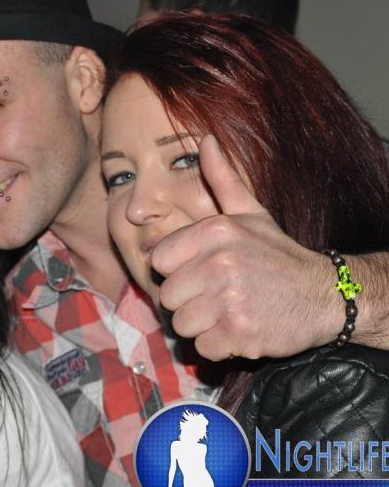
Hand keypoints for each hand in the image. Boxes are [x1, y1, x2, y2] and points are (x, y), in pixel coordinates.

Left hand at [151, 135, 336, 360]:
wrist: (326, 295)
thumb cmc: (278, 254)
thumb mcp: (250, 212)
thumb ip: (221, 179)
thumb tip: (205, 139)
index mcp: (214, 232)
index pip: (160, 261)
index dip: (177, 270)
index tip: (199, 271)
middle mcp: (219, 264)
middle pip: (167, 296)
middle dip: (188, 300)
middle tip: (216, 295)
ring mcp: (229, 302)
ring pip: (181, 325)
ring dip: (202, 325)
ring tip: (227, 311)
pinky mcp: (240, 335)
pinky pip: (203, 348)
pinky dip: (218, 345)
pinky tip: (238, 329)